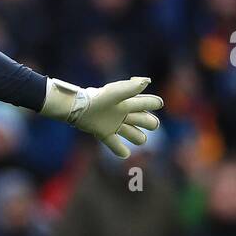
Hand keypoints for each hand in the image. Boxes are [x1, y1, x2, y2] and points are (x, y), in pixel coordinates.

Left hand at [42, 76, 163, 157]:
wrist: (78, 108)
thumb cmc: (98, 98)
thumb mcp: (116, 93)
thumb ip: (131, 88)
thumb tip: (147, 82)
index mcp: (129, 102)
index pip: (148, 103)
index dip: (154, 103)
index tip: (156, 103)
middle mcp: (125, 114)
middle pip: (146, 122)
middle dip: (149, 123)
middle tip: (145, 123)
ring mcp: (115, 125)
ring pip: (135, 135)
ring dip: (137, 137)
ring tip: (136, 136)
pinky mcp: (105, 134)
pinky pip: (116, 145)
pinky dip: (120, 150)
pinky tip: (124, 153)